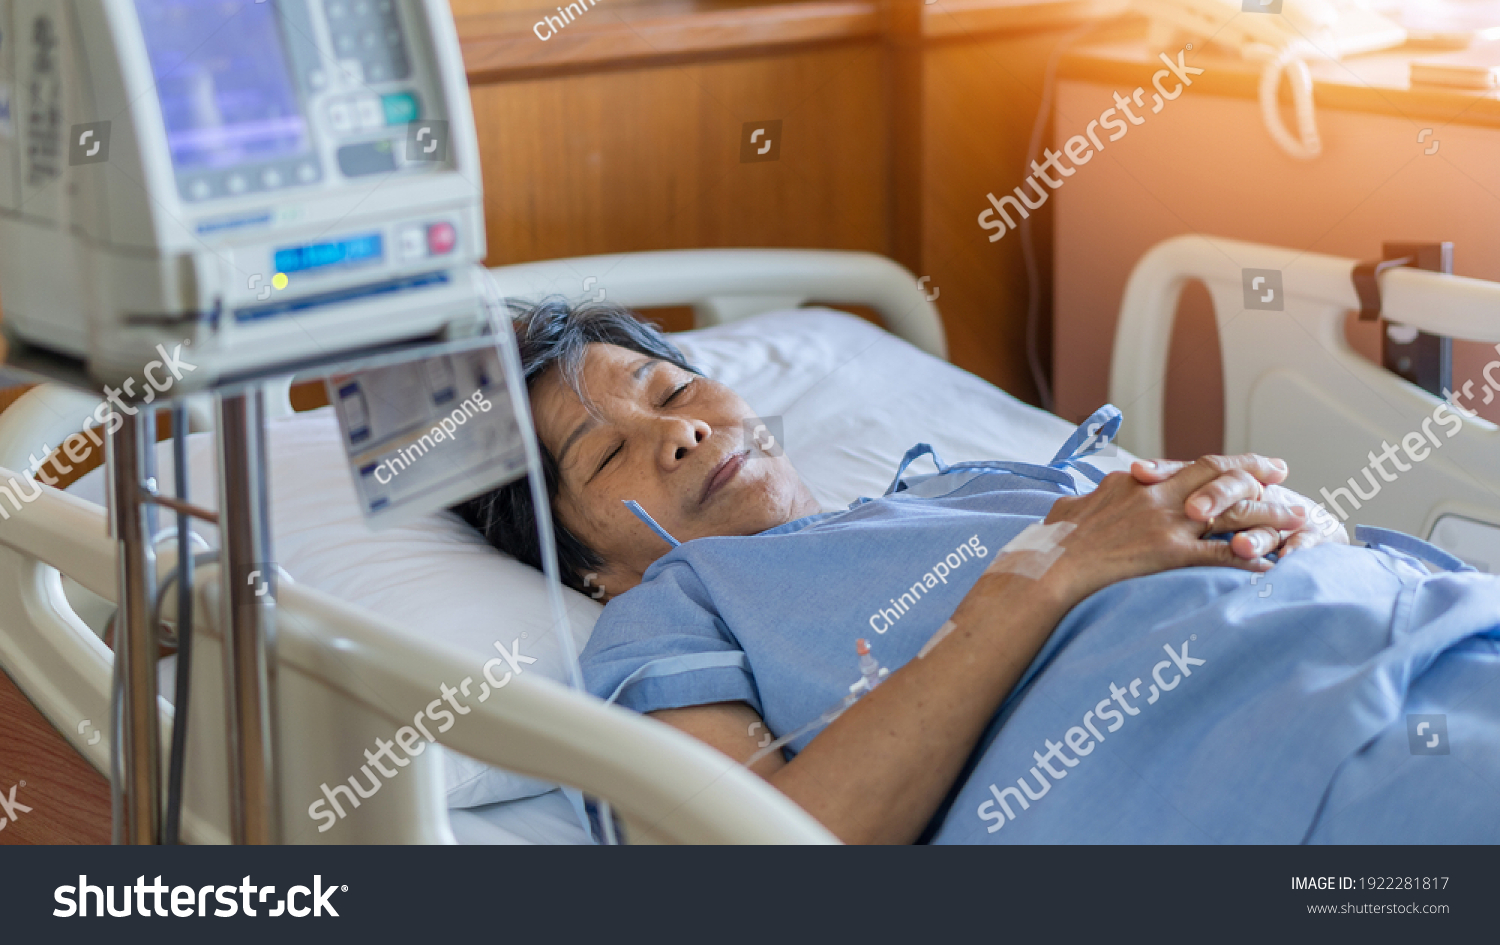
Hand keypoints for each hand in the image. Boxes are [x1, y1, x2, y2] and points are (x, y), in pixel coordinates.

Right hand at [1033, 456, 1309, 604]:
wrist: (1045, 567)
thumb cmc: (1048, 545)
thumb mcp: (1064, 512)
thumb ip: (1081, 503)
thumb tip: (1076, 502)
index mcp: (1132, 483)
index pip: (1183, 467)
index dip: (1215, 464)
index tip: (1236, 465)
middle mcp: (1156, 495)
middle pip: (1217, 474)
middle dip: (1253, 470)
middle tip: (1280, 471)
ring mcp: (1166, 523)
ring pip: (1231, 511)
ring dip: (1268, 514)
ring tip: (1298, 519)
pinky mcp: (1171, 553)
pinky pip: (1223, 553)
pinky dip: (1252, 557)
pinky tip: (1274, 564)